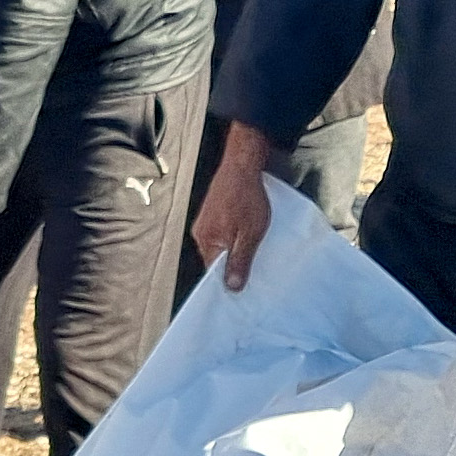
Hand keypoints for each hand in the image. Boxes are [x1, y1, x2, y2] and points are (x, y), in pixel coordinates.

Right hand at [193, 126, 276, 290]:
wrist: (242, 164)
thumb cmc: (247, 196)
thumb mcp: (251, 233)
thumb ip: (240, 260)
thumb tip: (232, 287)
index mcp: (207, 241)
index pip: (214, 274)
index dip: (228, 282)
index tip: (242, 291)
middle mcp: (201, 234)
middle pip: (217, 261)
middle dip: (233, 267)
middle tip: (254, 271)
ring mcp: (205, 223)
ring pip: (220, 247)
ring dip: (235, 251)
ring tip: (253, 249)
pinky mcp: (212, 214)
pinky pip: (221, 234)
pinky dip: (234, 238)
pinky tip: (247, 234)